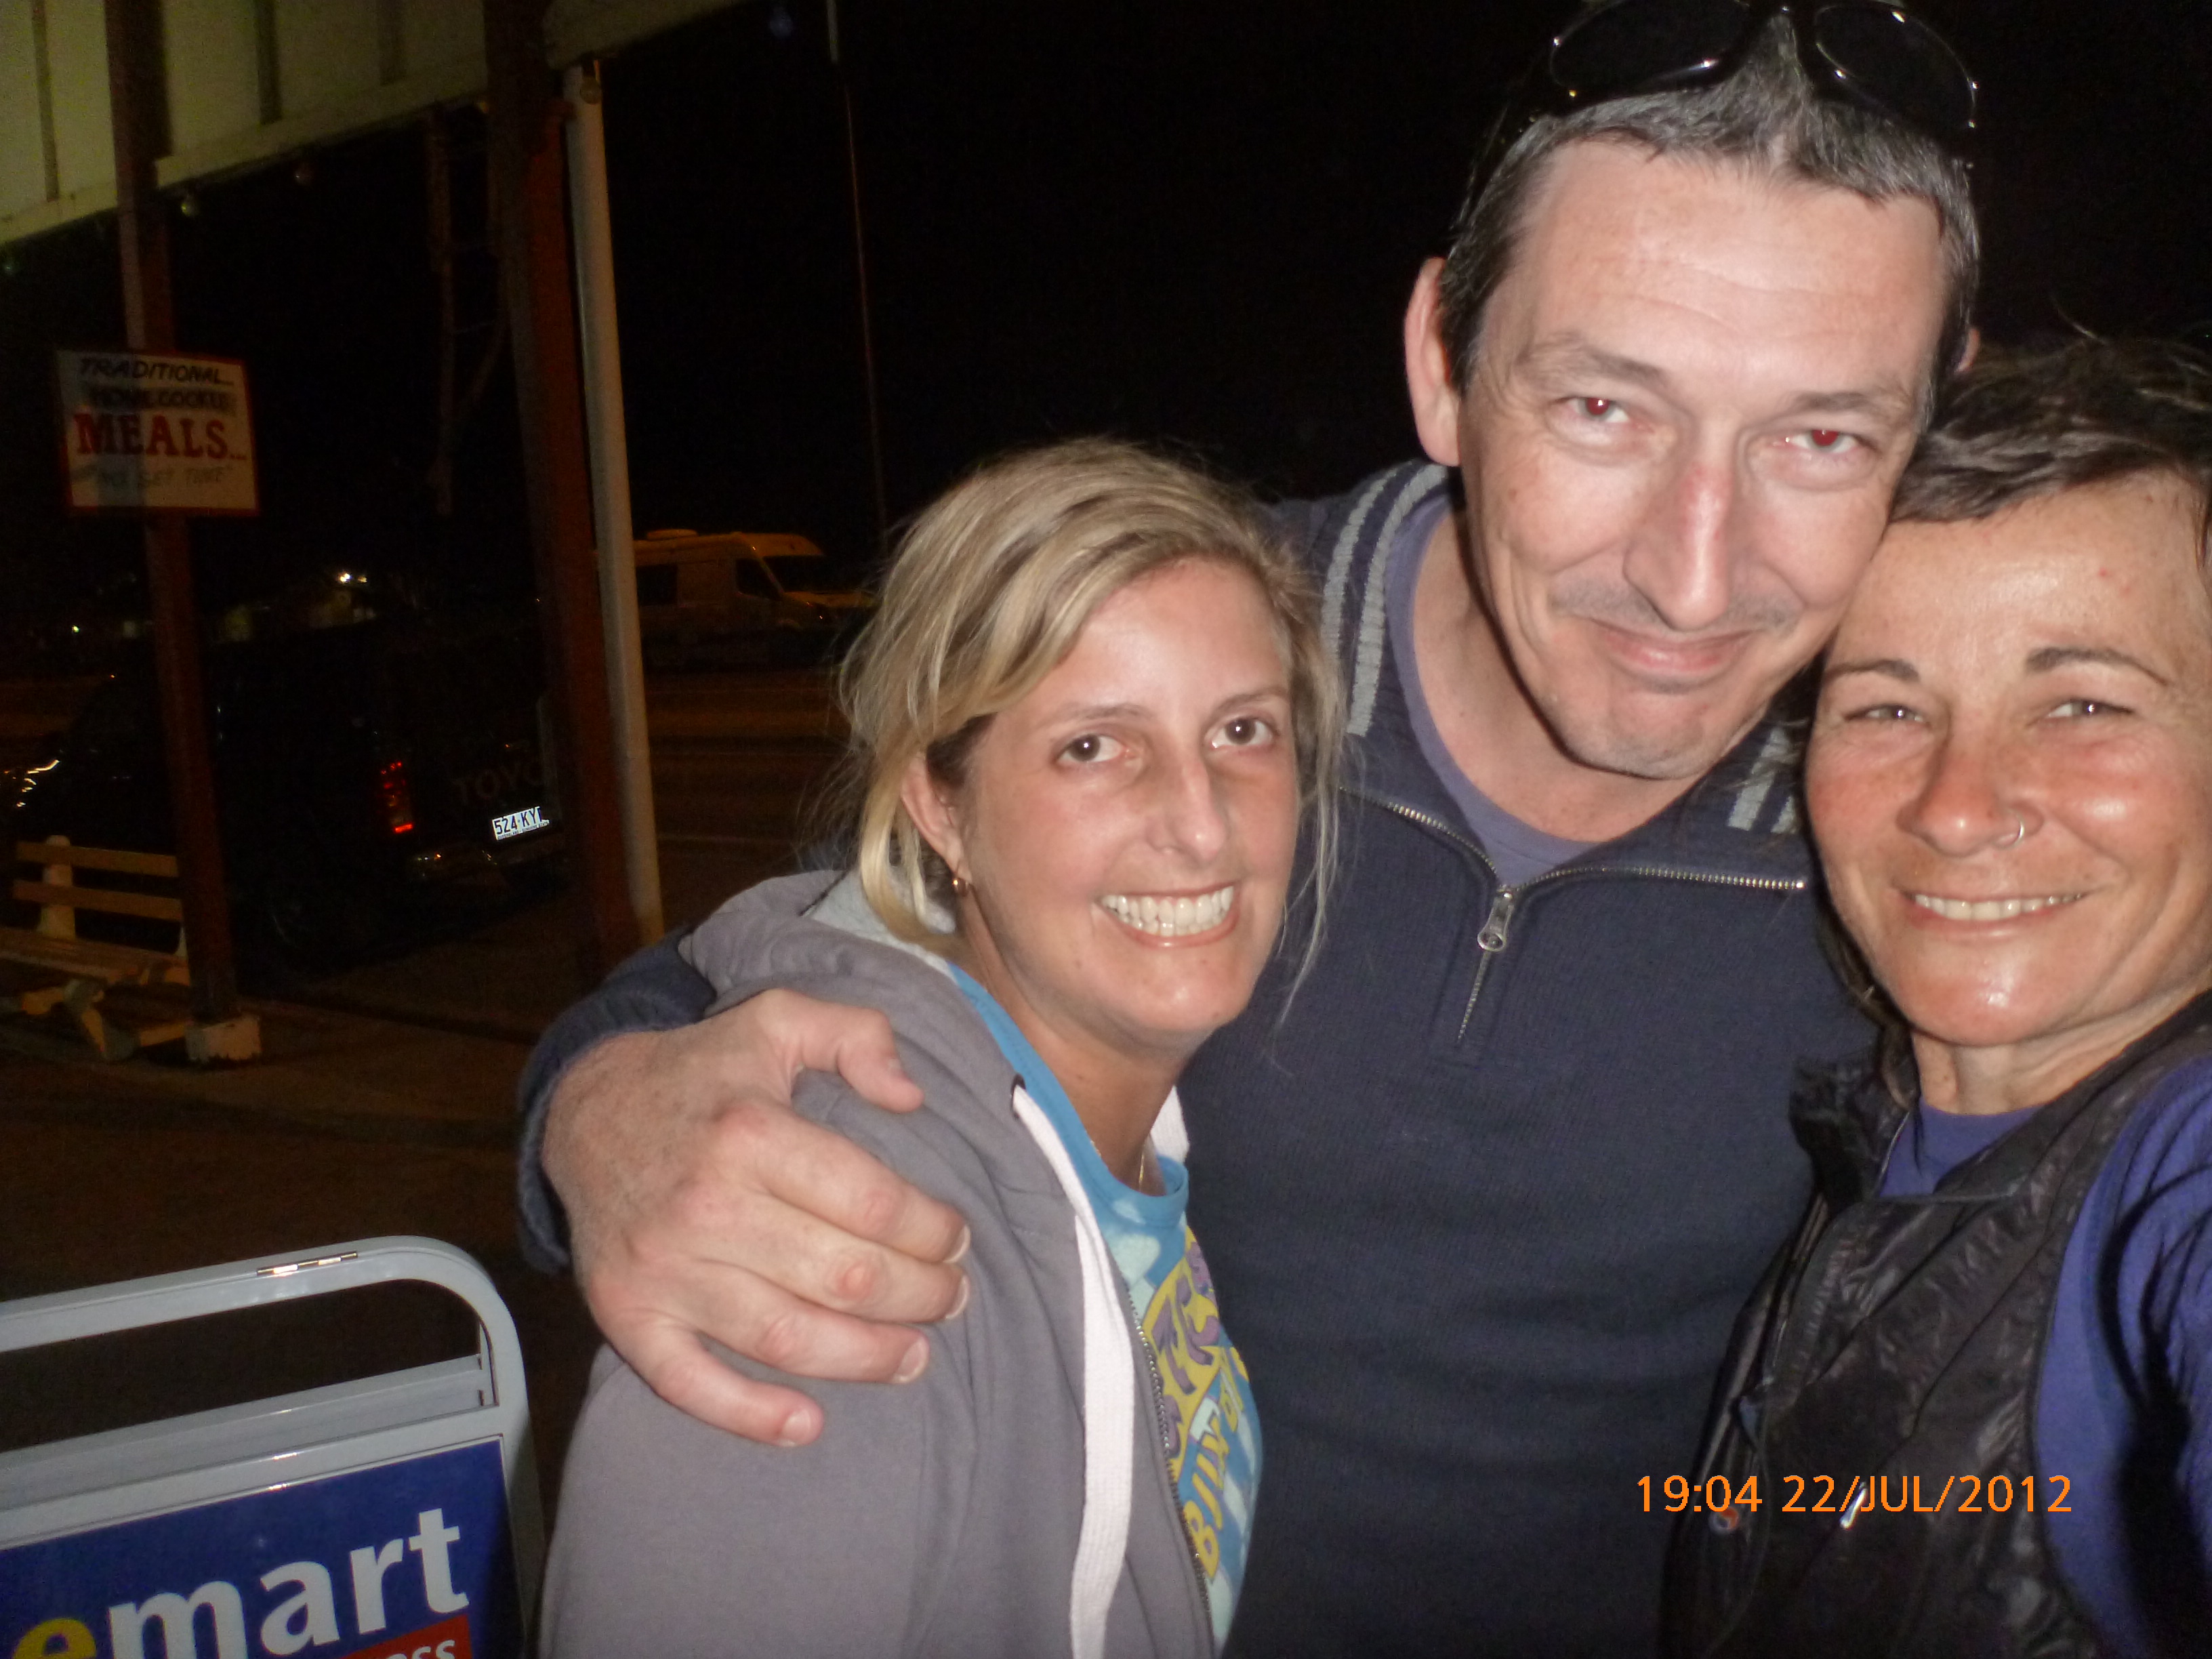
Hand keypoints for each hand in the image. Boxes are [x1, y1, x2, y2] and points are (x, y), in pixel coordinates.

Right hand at [542, 989, 970, 1444]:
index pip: (871, 1203)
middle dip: (918, 1295)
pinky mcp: (625, 1315)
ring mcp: (661, 1270)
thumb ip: (856, 1035)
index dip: (931, 1230)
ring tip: (914, 1356)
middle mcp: (705, 1206)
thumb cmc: (704, 1073)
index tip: (956, 1239)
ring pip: (784, 1337)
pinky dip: (750, 1415)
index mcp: (750, 1132)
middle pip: (842, 1276)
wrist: (584, 1111)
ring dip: (865, 1358)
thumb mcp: (778, 1018)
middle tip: (952, 1298)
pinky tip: (808, 1424)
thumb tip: (911, 1096)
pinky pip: (687, 1384)